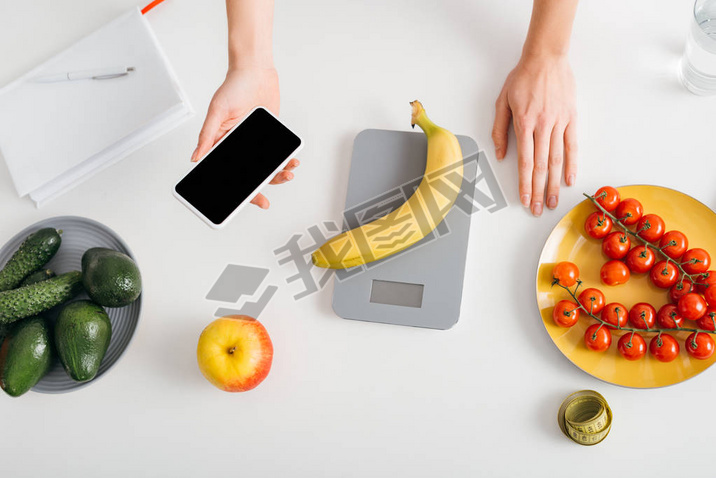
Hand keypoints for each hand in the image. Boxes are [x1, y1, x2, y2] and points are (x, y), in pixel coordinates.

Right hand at [191, 67, 298, 209]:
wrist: (257, 72)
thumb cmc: (233, 86)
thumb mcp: (218, 111)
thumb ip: (207, 136)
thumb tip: (196, 158)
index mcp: (222, 143)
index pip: (227, 173)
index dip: (234, 191)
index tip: (242, 201)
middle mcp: (239, 146)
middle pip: (248, 176)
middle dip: (258, 190)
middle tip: (265, 201)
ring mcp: (257, 143)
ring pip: (266, 168)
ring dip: (277, 175)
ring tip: (286, 174)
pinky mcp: (271, 136)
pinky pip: (279, 154)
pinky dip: (286, 160)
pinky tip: (292, 162)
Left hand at [492, 54, 576, 216]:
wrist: (546, 57)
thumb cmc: (522, 78)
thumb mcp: (502, 102)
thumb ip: (499, 130)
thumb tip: (501, 155)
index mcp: (524, 124)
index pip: (525, 162)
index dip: (525, 184)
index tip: (525, 200)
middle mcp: (542, 126)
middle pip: (541, 166)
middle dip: (539, 191)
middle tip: (539, 209)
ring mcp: (559, 123)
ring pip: (557, 159)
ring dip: (555, 184)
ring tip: (554, 202)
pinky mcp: (571, 118)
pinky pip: (572, 145)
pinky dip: (571, 163)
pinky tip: (570, 179)